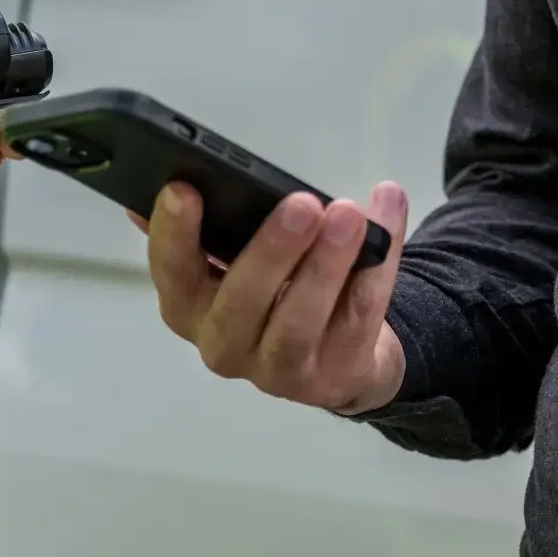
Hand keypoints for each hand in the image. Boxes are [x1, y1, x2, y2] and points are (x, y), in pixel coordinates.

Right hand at [133, 181, 409, 414]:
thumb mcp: (235, 259)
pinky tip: (386, 218)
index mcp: (188, 306)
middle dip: (270, 251)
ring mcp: (278, 371)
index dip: (172, 234)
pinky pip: (357, 319)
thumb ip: (207, 225)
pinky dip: (376, 268)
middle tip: (301, 203)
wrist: (337, 357)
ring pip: (299, 322)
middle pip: (239, 303)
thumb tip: (171, 178)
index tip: (183, 188)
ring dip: (325, 266)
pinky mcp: (332, 378)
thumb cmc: (276, 291)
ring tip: (349, 216)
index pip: (171, 273)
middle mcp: (222, 345)